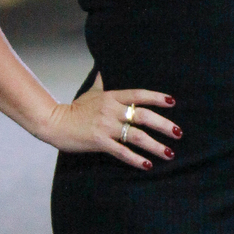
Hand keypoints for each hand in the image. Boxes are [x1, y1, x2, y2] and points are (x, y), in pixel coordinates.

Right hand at [42, 73, 180, 169]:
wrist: (54, 123)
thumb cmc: (74, 108)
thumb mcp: (90, 92)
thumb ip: (101, 82)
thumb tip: (102, 68)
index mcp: (111, 97)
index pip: (139, 95)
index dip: (156, 97)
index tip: (172, 102)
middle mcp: (111, 110)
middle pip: (143, 116)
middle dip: (163, 125)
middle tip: (178, 133)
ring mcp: (106, 127)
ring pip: (137, 136)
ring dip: (155, 146)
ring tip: (169, 153)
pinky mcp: (100, 142)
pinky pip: (122, 152)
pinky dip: (136, 159)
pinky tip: (148, 165)